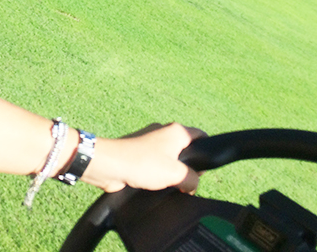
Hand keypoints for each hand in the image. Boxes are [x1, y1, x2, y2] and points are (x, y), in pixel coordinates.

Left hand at [79, 122, 205, 193]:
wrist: (110, 164)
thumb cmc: (142, 163)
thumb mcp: (176, 174)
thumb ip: (192, 179)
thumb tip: (192, 185)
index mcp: (176, 131)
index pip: (201, 136)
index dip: (206, 152)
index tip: (205, 168)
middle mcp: (164, 132)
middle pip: (186, 149)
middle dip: (188, 166)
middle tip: (186, 181)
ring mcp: (150, 141)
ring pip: (170, 157)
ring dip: (171, 171)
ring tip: (169, 185)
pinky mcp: (139, 152)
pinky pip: (155, 162)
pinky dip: (157, 173)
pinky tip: (155, 185)